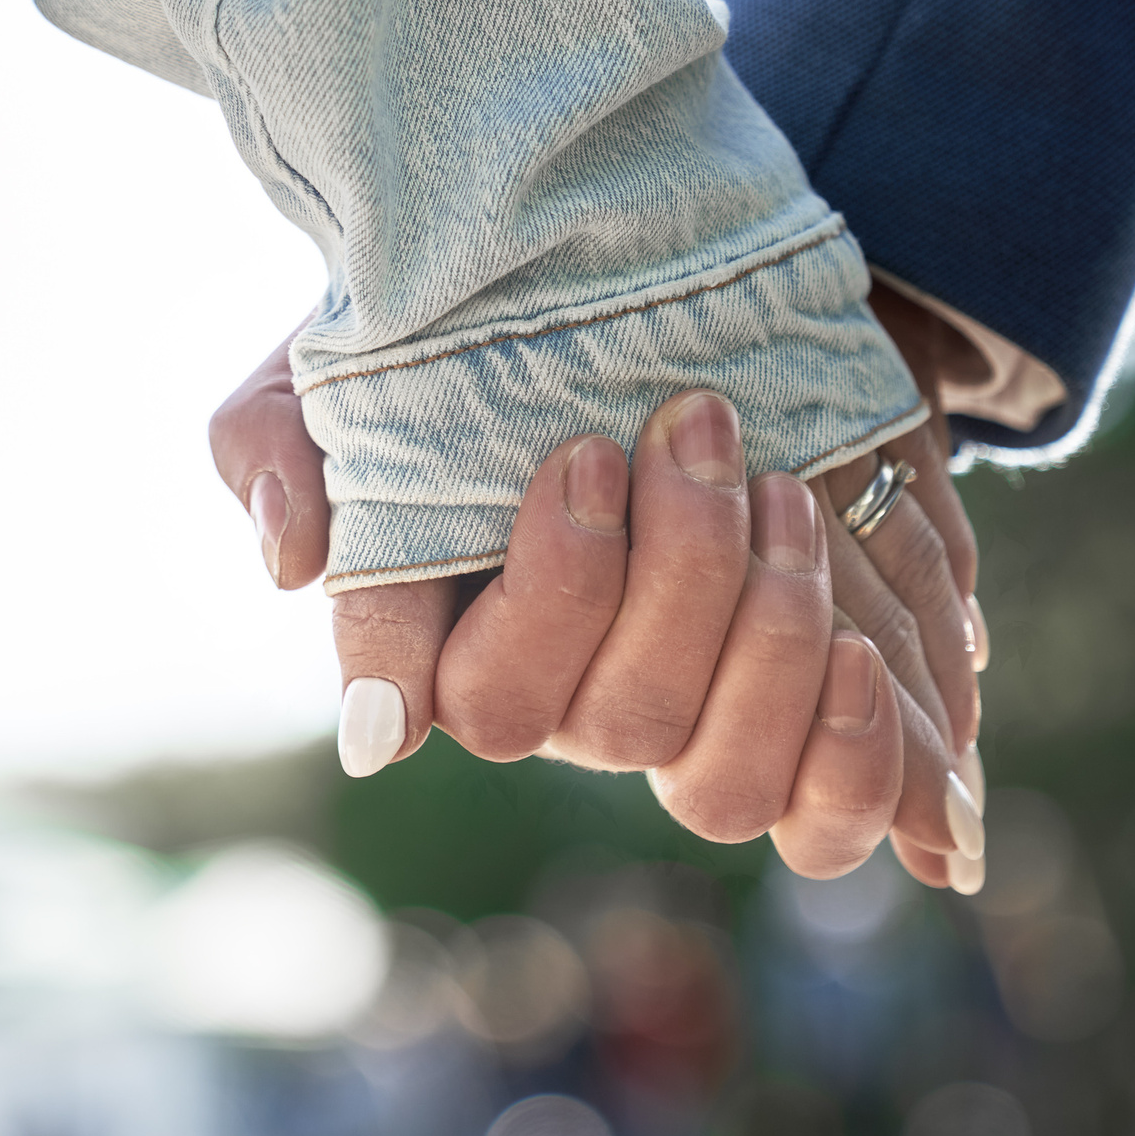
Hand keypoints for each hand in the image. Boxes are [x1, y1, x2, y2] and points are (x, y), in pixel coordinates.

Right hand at [210, 291, 987, 885]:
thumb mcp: (346, 359)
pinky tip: (864, 653)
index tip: (575, 465)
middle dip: (676, 569)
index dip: (488, 624)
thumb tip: (293, 562)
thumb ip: (271, 440)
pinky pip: (817, 819)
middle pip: (609, 720)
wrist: (639, 316)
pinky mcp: (788, 731)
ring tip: (781, 494)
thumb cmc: (466, 343)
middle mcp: (566, 706)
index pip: (442, 687)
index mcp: (451, 640)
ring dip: (768, 642)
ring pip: (715, 780)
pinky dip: (854, 761)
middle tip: (691, 422)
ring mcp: (677, 730)